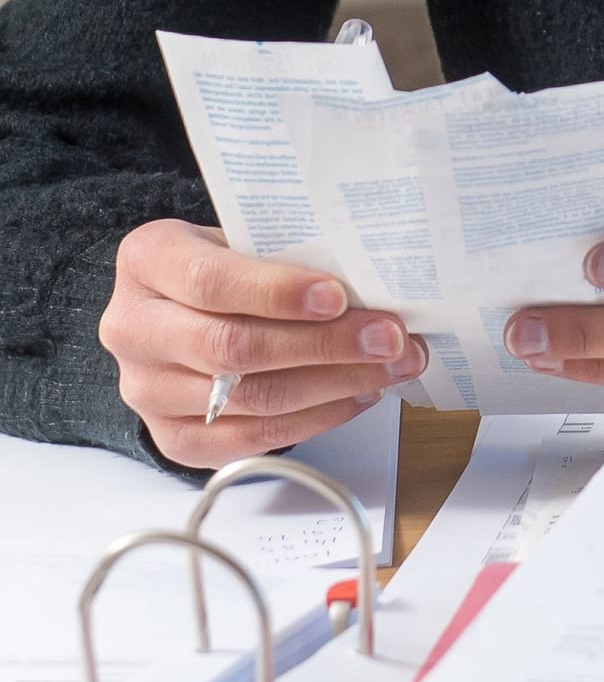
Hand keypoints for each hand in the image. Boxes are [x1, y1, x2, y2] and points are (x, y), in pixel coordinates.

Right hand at [99, 219, 428, 467]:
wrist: (185, 313)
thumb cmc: (231, 270)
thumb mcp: (247, 242)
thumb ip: (291, 257)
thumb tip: (373, 288)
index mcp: (147, 262)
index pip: (210, 282)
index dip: (278, 293)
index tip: (339, 297)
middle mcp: (134, 329)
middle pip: (233, 347)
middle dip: (325, 345)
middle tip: (389, 339)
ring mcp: (148, 391)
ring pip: (251, 399)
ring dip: (336, 385)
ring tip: (391, 367)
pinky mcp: (175, 438)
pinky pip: (253, 439)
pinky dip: (318, 418)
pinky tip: (359, 395)